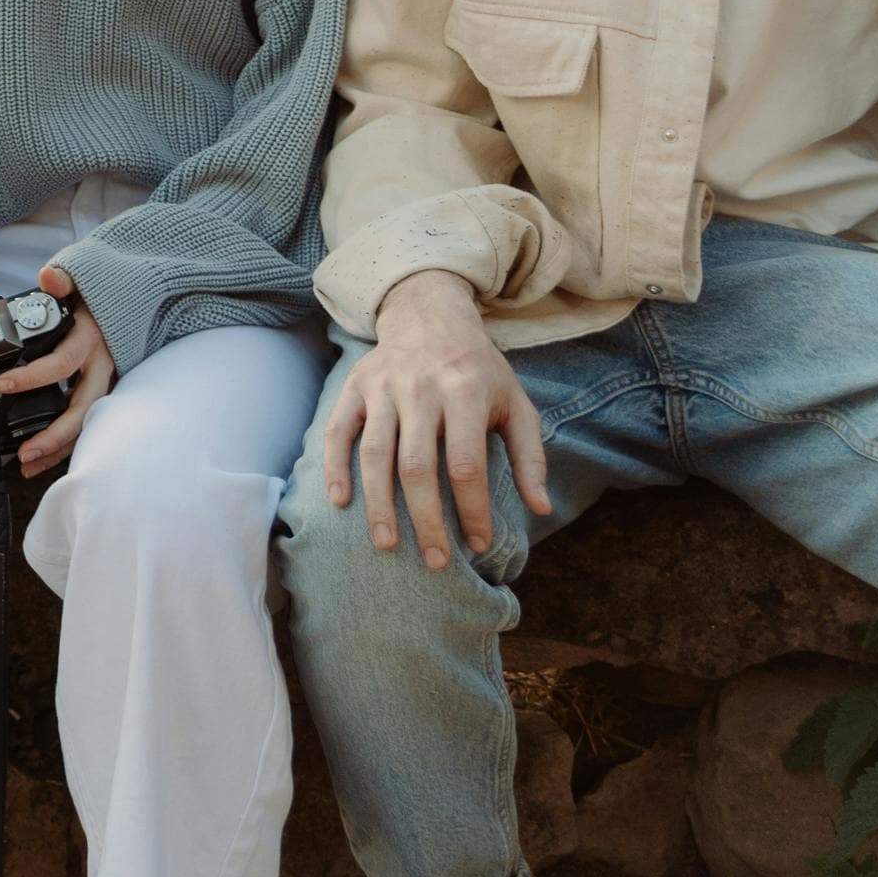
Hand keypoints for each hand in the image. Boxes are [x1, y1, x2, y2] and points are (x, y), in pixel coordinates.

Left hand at [0, 265, 115, 477]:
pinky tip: (43, 459)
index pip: (63, 363)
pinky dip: (66, 443)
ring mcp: (105, 380)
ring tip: (28, 465)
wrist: (129, 296)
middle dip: (55, 434)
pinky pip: (86, 421)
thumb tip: (49, 278)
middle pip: (82, 407)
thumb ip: (62, 278)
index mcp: (90, 338)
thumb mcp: (81, 278)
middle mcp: (102, 364)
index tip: (2, 384)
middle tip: (24, 453)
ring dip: (59, 447)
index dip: (34, 376)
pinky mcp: (102, 390)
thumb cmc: (96, 291)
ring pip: (86, 422)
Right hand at [326, 269, 553, 567]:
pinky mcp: (354, 387)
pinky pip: (338, 432)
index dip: (472, 510)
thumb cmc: (479, 371)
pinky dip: (335, 468)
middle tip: (436, 561)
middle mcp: (420, 388)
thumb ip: (530, 456)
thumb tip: (542, 509)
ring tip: (387, 545)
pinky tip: (340, 502)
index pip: (466, 464)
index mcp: (466, 392)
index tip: (478, 544)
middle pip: (417, 466)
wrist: (430, 315)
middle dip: (426, 520)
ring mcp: (383, 387)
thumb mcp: (516, 404)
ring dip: (379, 504)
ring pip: (375, 454)